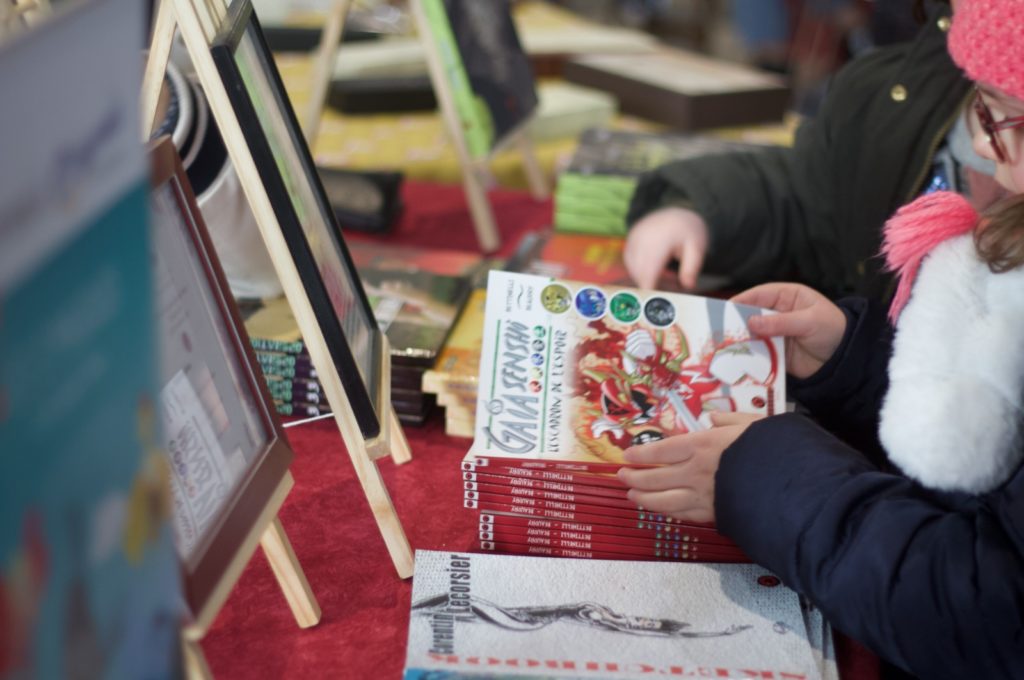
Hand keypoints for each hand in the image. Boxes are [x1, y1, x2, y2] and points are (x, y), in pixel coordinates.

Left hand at [616, 412, 759, 523]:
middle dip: (635, 477)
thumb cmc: (772, 449)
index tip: (627, 456)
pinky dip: (668, 512)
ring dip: (644, 498)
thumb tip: (713, 417)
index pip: (662, 450)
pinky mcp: (713, 515)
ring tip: (631, 496)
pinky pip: (683, 514)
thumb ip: (729, 420)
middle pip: (656, 476)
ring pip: (664, 500)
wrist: (789, 486)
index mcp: (702, 444)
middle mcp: (695, 471)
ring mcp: (702, 496)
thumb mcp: (752, 423)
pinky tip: (659, 511)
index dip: (641, 454)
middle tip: (622, 476)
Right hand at [624, 207, 708, 289]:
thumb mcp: (697, 247)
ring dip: (643, 279)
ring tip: (660, 281)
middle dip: (649, 286)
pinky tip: (652, 272)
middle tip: (664, 295)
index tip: (658, 300)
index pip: (648, 271)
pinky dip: (638, 271)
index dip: (650, 288)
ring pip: (633, 269)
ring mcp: (633, 238)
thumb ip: (692, 267)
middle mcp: (642, 238)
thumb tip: (687, 286)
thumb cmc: (688, 231)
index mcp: (660, 240)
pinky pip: (630, 263)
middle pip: (639, 272)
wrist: (677, 211)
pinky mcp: (629, 240)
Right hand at [732, 283, 846, 379]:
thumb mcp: (810, 321)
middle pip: (751, 315)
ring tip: (724, 346)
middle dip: (736, 322)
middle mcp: (777, 313)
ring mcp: (774, 333)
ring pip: (751, 334)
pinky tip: (738, 360)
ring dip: (740, 340)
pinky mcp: (774, 352)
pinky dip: (748, 356)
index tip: (725, 309)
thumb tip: (751, 322)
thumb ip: (781, 322)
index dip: (742, 300)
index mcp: (787, 297)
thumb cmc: (833, 330)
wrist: (845, 360)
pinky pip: (758, 352)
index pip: (760, 295)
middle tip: (719, 329)